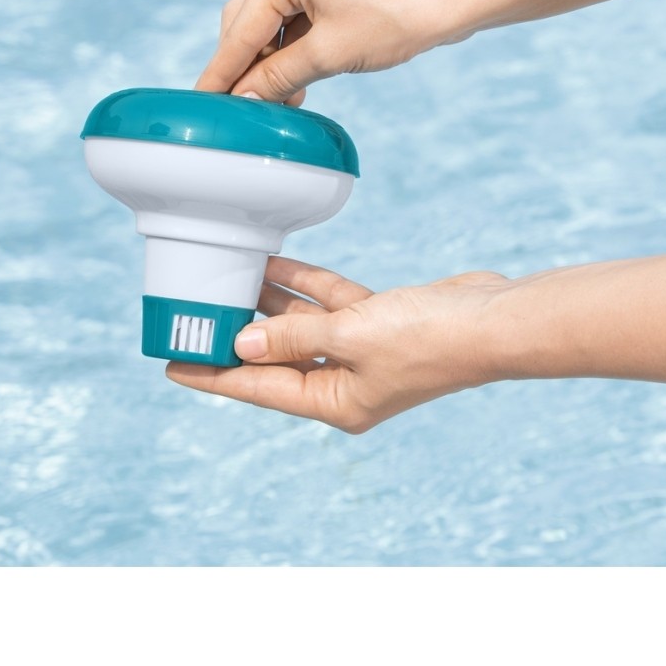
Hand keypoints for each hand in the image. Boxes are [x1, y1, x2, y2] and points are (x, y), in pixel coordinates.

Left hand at [165, 256, 513, 432]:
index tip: (172, 366)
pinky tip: (275, 261)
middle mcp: (346, 384)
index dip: (213, 375)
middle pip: (275, 358)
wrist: (494, 320)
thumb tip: (243, 344)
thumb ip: (294, 337)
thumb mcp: (351, 336)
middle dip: (237, 333)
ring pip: (300, 325)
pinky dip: (305, 284)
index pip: (259, 389)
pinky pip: (330, 303)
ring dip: (268, 302)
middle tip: (193, 312)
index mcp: (337, 404)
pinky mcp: (380, 321)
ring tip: (226, 277)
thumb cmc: (431, 339)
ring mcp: (363, 352)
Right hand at [194, 0, 475, 103]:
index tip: (202, 102)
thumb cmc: (401, 13)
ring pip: (274, 19)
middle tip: (238, 107)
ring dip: (272, 59)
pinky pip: (298, 14)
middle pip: (249, 19)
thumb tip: (246, 98)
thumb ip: (279, 77)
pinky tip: (297, 79)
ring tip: (276, 101)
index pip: (240, 29)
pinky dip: (294, 46)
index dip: (221, 72)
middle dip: (245, 65)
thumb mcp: (331, 54)